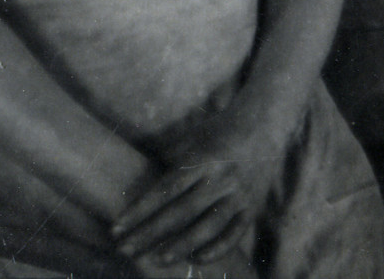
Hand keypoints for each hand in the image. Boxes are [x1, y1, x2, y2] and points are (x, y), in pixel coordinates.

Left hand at [112, 118, 278, 271]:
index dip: (139, 211)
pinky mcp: (253, 206)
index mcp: (203, 158)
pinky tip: (196, 259)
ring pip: (208, 226)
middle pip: (181, 211)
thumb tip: (140, 178)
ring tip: (156, 259)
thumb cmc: (221, 130)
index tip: (117, 228)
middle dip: (150, 233)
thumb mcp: (194, 136)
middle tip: (126, 249)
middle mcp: (221, 177)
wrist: (266, 123)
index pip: (165, 190)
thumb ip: (170, 158)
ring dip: (181, 245)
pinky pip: (235, 233)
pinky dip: (217, 249)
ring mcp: (239, 193)